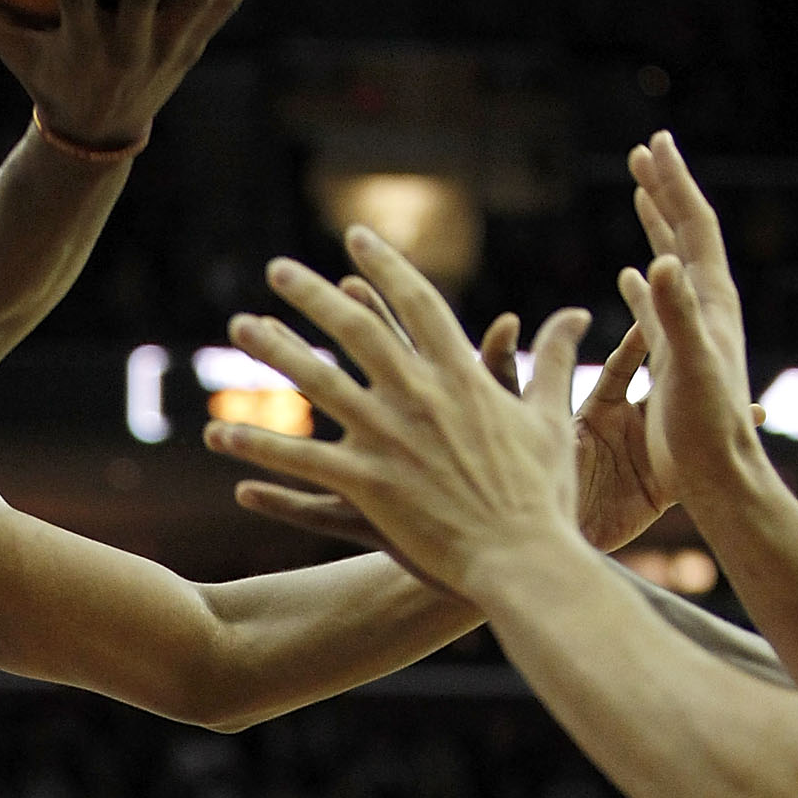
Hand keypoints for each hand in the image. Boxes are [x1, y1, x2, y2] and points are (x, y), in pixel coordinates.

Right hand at [0, 0, 268, 153]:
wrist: (97, 138)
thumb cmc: (51, 80)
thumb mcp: (15, 52)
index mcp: (84, 47)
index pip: (76, 3)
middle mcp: (128, 51)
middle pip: (142, 3)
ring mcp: (165, 53)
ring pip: (196, 5)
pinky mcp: (191, 50)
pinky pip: (221, 11)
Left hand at [206, 228, 589, 602]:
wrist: (523, 559)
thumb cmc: (544, 494)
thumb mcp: (551, 417)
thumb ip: (551, 360)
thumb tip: (576, 313)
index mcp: (461, 374)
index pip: (415, 303)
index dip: (383, 267)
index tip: (356, 239)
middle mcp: (418, 396)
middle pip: (353, 331)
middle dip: (312, 295)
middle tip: (278, 269)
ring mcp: (388, 440)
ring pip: (317, 384)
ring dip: (275, 352)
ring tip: (239, 327)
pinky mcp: (366, 487)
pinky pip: (300, 462)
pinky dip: (260, 448)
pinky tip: (221, 436)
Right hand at [619, 133, 762, 503]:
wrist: (717, 473)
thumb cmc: (706, 427)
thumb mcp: (690, 366)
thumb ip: (675, 313)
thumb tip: (660, 260)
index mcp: (710, 301)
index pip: (693, 227)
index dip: (673, 183)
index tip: (654, 144)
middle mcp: (705, 308)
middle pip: (686, 234)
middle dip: (664, 190)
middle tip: (646, 151)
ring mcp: (690, 329)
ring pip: (672, 263)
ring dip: (657, 226)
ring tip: (642, 193)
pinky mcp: (674, 356)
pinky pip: (656, 303)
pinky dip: (643, 280)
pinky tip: (630, 273)